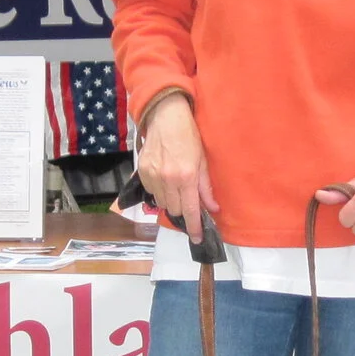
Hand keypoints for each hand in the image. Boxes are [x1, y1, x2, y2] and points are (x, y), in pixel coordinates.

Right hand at [137, 94, 216, 230]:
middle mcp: (168, 179)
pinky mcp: (141, 172)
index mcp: (186, 176)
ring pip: (161, 203)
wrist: (165, 118)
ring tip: (175, 186)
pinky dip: (159, 191)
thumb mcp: (203, 161)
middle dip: (182, 210)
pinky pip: (151, 192)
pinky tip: (164, 179)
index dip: (194, 227)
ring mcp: (152, 176)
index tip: (197, 238)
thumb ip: (206, 188)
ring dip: (170, 200)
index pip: (190, 210)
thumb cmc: (188, 136)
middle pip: (174, 210)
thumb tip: (213, 208)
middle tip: (187, 200)